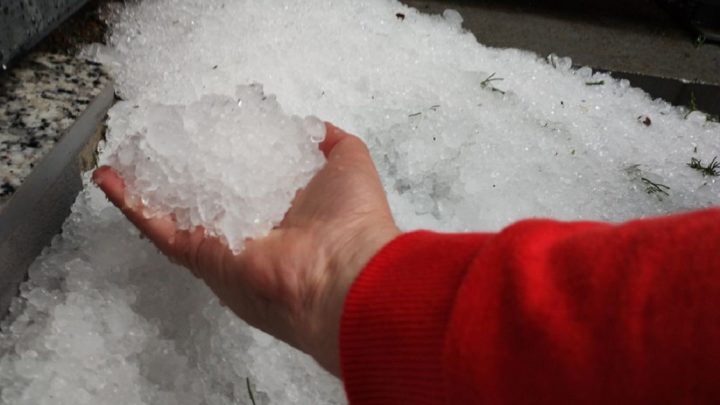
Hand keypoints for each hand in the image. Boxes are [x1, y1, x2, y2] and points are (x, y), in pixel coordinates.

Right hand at [93, 123, 399, 375]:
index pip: (243, 174)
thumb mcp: (349, 162)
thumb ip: (329, 141)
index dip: (222, 151)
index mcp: (281, 206)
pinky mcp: (203, 256)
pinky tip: (110, 178)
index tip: (205, 128)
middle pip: (204, 193)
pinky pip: (160, 230)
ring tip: (121, 156)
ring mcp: (223, 243)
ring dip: (146, 182)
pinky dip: (131, 204)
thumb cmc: (353, 217)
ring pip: (175, 210)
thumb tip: (313, 128)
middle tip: (155, 141)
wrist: (344, 272)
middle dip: (179, 167)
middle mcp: (250, 227)